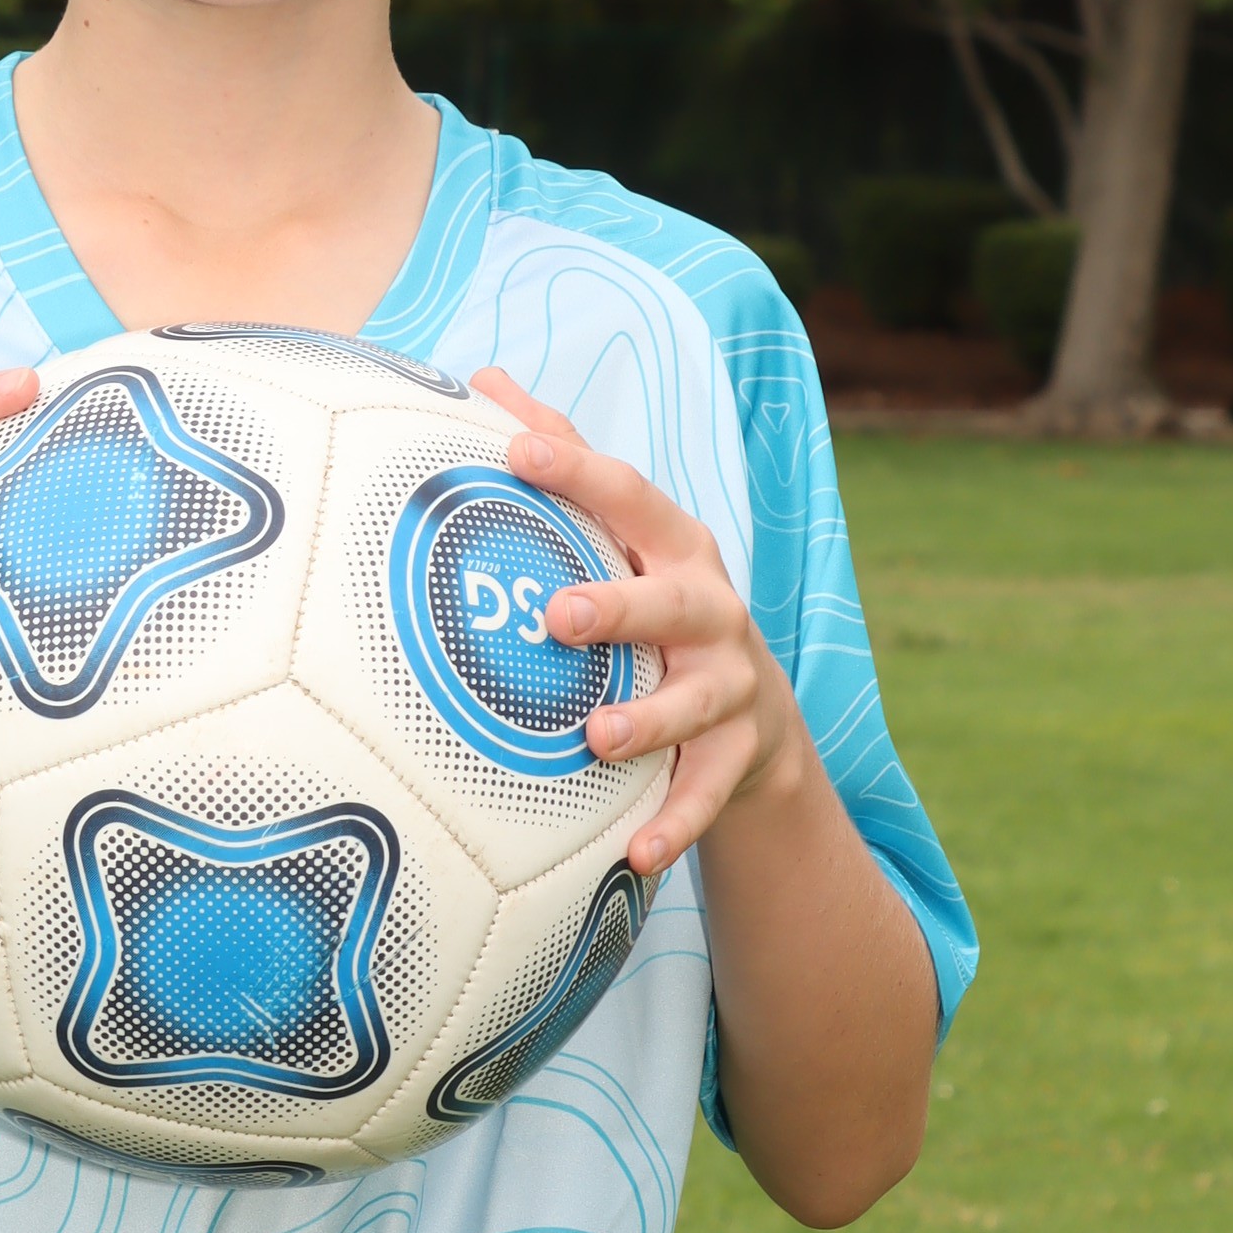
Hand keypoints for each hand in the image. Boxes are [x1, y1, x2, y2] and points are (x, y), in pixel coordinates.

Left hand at [473, 362, 793, 877]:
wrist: (751, 715)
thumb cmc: (653, 601)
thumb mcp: (621, 534)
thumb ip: (561, 457)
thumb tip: (481, 374)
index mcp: (673, 546)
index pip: (627, 495)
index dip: (576, 468)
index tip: (515, 449)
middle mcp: (711, 609)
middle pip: (675, 600)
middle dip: (620, 605)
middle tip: (556, 615)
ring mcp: (731, 686)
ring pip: (698, 703)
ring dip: (650, 721)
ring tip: (597, 737)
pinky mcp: (739, 758)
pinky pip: (706, 795)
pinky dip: (675, 825)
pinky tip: (636, 857)